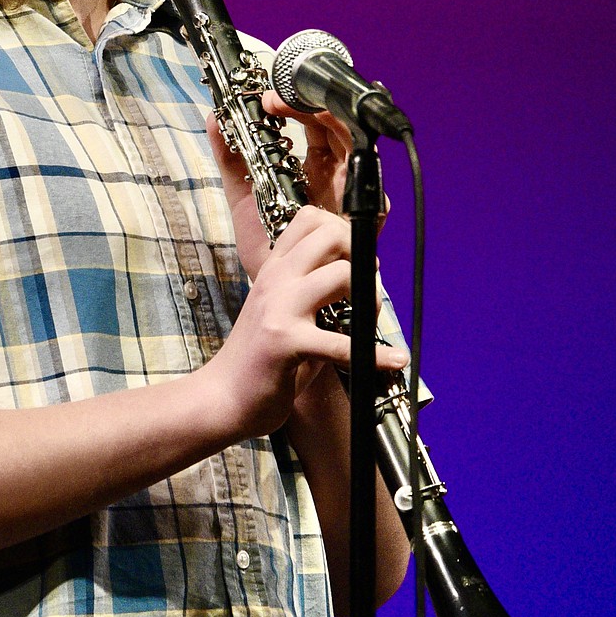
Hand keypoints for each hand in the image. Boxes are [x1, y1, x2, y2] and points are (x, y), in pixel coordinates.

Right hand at [200, 202, 408, 440]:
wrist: (222, 398)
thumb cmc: (258, 359)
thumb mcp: (281, 311)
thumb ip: (312, 292)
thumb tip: (363, 281)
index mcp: (274, 270)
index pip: (310, 219)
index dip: (342, 230)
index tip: (354, 258)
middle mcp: (276, 280)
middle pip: (330, 235)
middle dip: (361, 254)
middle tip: (366, 285)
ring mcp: (279, 308)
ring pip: (341, 274)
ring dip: (369, 297)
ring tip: (370, 321)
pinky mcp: (286, 343)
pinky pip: (342, 344)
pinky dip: (374, 355)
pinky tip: (393, 360)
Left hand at [205, 102, 372, 282]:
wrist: (276, 290)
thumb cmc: (267, 246)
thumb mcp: (242, 195)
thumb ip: (229, 158)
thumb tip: (214, 117)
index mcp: (314, 167)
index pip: (315, 122)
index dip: (295, 103)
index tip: (265, 98)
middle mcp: (336, 175)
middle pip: (337, 125)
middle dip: (311, 104)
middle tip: (275, 100)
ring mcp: (350, 195)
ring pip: (356, 145)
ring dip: (327, 122)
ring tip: (293, 114)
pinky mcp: (363, 221)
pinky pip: (370, 191)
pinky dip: (353, 170)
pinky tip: (325, 157)